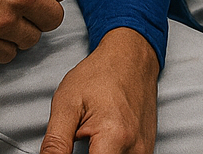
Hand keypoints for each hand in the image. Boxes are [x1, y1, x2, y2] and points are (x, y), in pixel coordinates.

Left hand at [41, 27, 158, 153]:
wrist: (131, 58)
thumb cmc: (99, 74)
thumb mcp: (67, 104)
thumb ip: (55, 143)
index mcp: (114, 137)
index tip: (67, 150)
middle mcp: (136, 149)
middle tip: (77, 138)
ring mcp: (144, 151)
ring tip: (87, 141)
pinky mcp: (147, 151)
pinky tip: (98, 146)